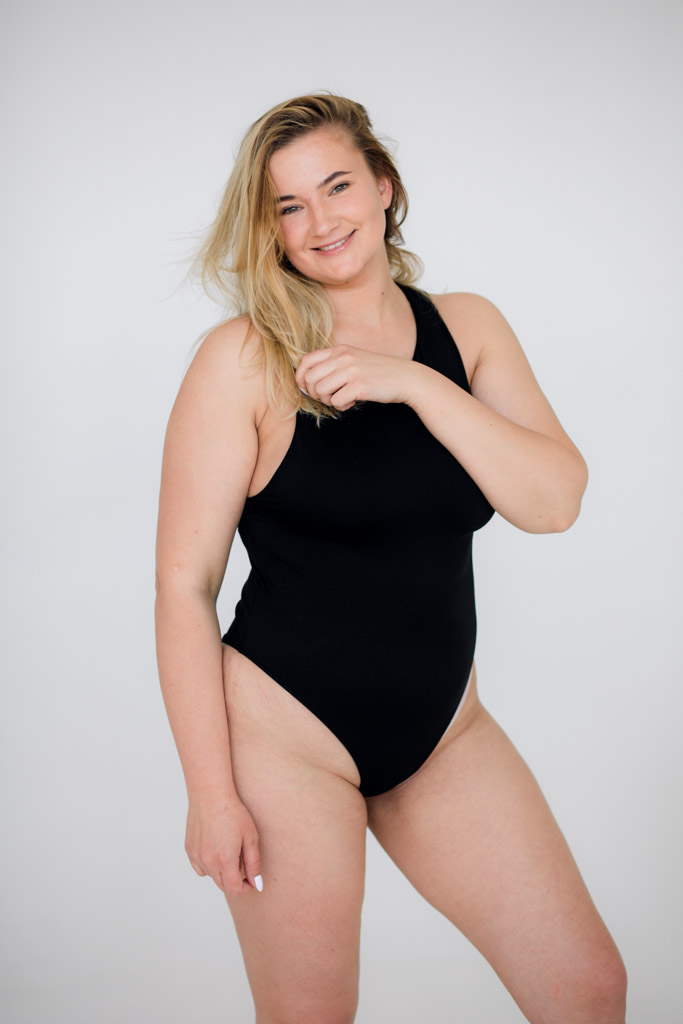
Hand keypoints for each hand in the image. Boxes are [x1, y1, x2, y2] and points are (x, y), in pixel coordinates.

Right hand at [185, 796, 261, 896]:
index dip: (246, 888)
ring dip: (222, 872)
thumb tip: (256, 883)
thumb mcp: (250, 837)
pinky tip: (215, 850)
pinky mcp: (189, 850)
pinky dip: (208, 865)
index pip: (234, 889)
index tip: (251, 880)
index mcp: (225, 860)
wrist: (211, 795)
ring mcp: (196, 856)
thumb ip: (253, 864)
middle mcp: (208, 862)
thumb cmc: (233, 813)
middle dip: (235, 880)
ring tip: (229, 850)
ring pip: (211, 876)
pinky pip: (200, 867)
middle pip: (223, 886)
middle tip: (243, 863)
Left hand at [295, 343, 418, 410]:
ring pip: (320, 391)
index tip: (307, 389)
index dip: (300, 378)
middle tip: (329, 396)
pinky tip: (353, 401)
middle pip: (310, 379)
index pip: (306, 361)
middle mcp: (344, 357)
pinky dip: (342, 406)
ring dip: (329, 400)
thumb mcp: (353, 360)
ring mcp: (352, 370)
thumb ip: (332, 366)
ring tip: (342, 398)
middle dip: (315, 393)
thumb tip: (306, 383)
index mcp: (339, 350)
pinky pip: (336, 402)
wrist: (406, 377)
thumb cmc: (378, 372)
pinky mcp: (361, 385)